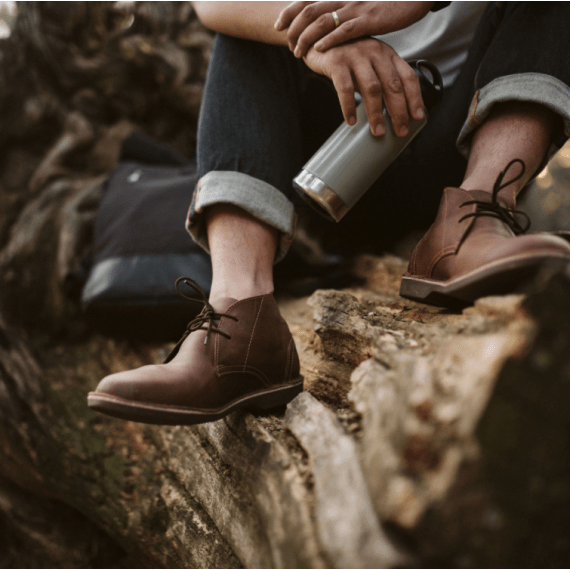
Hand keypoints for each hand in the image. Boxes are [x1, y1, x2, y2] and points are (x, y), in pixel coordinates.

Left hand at [275, 1, 433, 57]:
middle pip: (309, 10)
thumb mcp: (360, 6)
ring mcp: (356, 8)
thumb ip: (343, 14)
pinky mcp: (370, 19)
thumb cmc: (387, 2)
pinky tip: (319, 50)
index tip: (277, 25)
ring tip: (297, 52)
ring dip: (306, 38)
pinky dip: (330, 40)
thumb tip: (328, 28)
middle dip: (292, 28)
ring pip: (322, 21)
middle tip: (288, 45)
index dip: (289, 12)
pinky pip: (345, 30)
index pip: (307, 0)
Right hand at [303, 38, 423, 136]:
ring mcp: (356, 56)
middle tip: (400, 131)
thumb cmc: (346, 56)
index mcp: (387, 54)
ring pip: (372, 88)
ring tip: (378, 131)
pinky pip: (345, 89)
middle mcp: (375, 53)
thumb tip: (392, 110)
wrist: (317, 36)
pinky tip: (352, 121)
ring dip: (376, 113)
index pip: (408, 76)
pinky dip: (349, 107)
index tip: (418, 116)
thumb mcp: (368, 62)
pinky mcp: (337, 62)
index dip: (415, 97)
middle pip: (392, 85)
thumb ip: (379, 79)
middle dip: (399, 111)